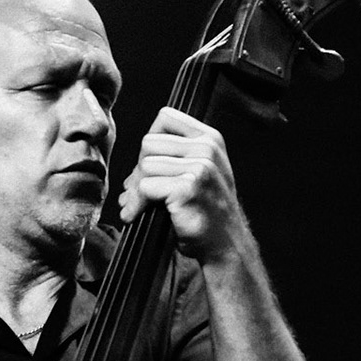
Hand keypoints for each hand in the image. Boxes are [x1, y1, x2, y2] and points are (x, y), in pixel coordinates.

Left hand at [119, 107, 249, 263]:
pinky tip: (136, 215)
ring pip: (144, 165)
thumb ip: (177, 155)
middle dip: (138, 169)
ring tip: (136, 206)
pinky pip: (145, 187)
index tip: (148, 165)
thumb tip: (136, 164)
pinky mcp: (188, 187)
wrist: (226, 244)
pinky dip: (136, 204)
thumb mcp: (201, 172)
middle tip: (136, 192)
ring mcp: (200, 167)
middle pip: (149, 142)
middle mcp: (207, 148)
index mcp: (210, 138)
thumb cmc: (209, 210)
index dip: (151, 141)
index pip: (166, 117)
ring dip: (134, 190)